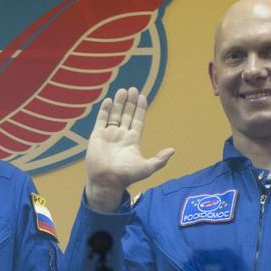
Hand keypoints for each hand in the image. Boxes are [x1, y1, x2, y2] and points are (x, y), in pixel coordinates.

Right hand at [84, 87, 173, 211]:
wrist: (106, 181)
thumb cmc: (126, 175)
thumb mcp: (147, 168)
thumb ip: (159, 159)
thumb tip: (173, 150)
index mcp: (133, 140)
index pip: (138, 120)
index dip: (140, 109)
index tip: (143, 97)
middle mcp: (121, 135)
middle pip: (127, 115)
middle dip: (130, 102)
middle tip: (133, 89)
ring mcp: (109, 135)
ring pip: (115, 115)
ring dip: (119, 103)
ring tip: (123, 90)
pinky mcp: (97, 136)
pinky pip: (101, 120)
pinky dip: (105, 110)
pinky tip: (109, 101)